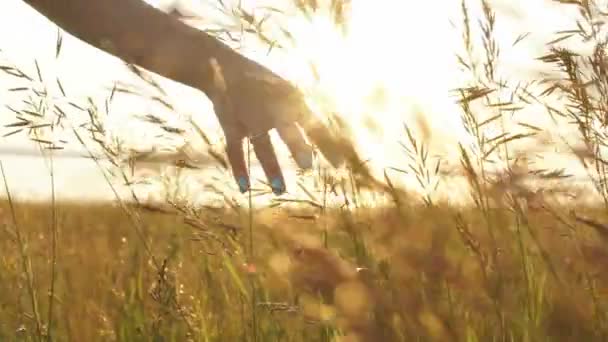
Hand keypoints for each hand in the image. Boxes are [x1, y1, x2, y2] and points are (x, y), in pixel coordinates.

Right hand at [206, 57, 350, 194]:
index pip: (313, 123)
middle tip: (308, 166)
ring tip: (280, 191)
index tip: (340, 164)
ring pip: (262, 145)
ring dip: (271, 168)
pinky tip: (245, 188)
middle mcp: (271, 108)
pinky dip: (239, 169)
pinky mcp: (231, 124)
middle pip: (286, 129)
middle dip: (297, 146)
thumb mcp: (286, 91)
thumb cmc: (262, 83)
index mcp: (290, 99)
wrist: (222, 67)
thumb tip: (331, 134)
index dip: (326, 143)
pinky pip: (235, 150)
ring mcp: (250, 117)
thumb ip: (303, 112)